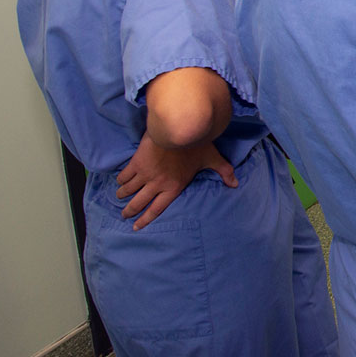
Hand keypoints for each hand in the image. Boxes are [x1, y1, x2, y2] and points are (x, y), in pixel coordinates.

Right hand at [116, 133, 237, 228]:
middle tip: (124, 215)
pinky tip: (120, 181)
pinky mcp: (137, 162)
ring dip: (122, 194)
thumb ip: (224, 171)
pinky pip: (124, 176)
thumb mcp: (212, 158)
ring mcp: (145, 174)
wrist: (179, 129)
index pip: (156, 209)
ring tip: (120, 196)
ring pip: (128, 190)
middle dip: (129, 211)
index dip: (145, 219)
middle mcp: (157, 184)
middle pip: (138, 203)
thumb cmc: (197, 144)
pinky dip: (121, 180)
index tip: (135, 227)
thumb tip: (235, 184)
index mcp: (173, 187)